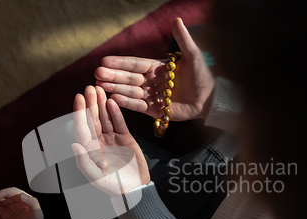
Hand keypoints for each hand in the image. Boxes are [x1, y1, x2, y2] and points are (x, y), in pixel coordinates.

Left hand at [71, 85, 149, 195]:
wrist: (135, 190)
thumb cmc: (113, 187)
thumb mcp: (96, 178)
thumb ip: (84, 162)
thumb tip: (74, 144)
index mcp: (90, 150)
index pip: (82, 128)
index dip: (80, 112)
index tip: (79, 97)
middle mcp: (99, 142)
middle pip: (93, 119)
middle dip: (91, 103)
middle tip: (90, 87)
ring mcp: (112, 139)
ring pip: (106, 118)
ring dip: (102, 104)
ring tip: (100, 89)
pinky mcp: (126, 138)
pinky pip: (120, 123)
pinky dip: (116, 112)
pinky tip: (112, 101)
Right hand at [95, 18, 214, 121]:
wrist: (210, 98)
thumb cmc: (202, 76)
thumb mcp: (193, 56)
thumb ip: (183, 40)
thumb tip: (177, 20)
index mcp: (157, 67)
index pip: (135, 64)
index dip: (121, 62)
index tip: (105, 60)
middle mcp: (151, 81)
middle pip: (129, 78)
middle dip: (113, 76)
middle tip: (97, 73)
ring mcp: (152, 96)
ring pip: (131, 91)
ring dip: (116, 88)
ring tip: (101, 85)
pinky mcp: (155, 110)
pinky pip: (139, 106)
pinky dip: (127, 103)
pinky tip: (115, 98)